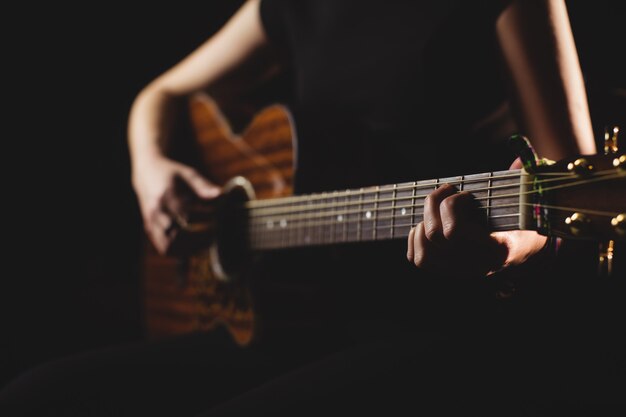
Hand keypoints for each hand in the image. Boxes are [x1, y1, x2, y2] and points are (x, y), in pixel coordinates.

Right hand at [132, 155, 220, 253]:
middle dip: (198, 239)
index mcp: (166, 196)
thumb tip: (221, 195)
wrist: (145, 172)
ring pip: (168, 246)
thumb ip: (203, 186)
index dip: (205, 220)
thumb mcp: (187, 174)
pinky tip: (195, 246)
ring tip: (207, 242)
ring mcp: (151, 222)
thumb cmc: (170, 173)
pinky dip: (181, 252)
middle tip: (215, 234)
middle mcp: (156, 212)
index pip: (186, 216)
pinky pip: (164, 248)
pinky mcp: (150, 229)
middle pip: (176, 236)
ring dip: (190, 249)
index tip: (219, 219)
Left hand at [406, 159, 546, 277]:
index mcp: (497, 249)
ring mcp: (459, 271)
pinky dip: (415, 238)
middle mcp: (476, 265)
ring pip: (423, 253)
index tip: (466, 194)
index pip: (453, 231)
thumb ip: (523, 182)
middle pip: (434, 235)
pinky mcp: (445, 271)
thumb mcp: (528, 204)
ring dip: (423, 222)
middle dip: (435, 204)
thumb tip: (520, 162)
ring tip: (437, 209)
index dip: (452, 206)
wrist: (524, 249)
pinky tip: (427, 223)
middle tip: (449, 190)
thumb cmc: (524, 220)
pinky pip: (417, 260)